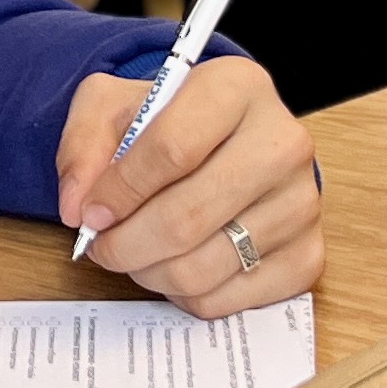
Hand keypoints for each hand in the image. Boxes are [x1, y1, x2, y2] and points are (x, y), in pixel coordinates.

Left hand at [54, 55, 321, 314]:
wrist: (226, 143)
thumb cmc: (167, 122)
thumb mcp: (111, 105)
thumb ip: (83, 146)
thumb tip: (78, 208)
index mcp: (238, 88)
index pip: (172, 150)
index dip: (119, 192)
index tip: (89, 213)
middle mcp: (283, 143)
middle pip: (186, 218)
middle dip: (125, 244)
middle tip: (102, 247)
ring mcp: (302, 204)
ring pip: (203, 267)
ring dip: (149, 272)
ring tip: (135, 253)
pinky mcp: (307, 255)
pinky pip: (229, 299)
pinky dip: (186, 295)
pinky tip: (174, 266)